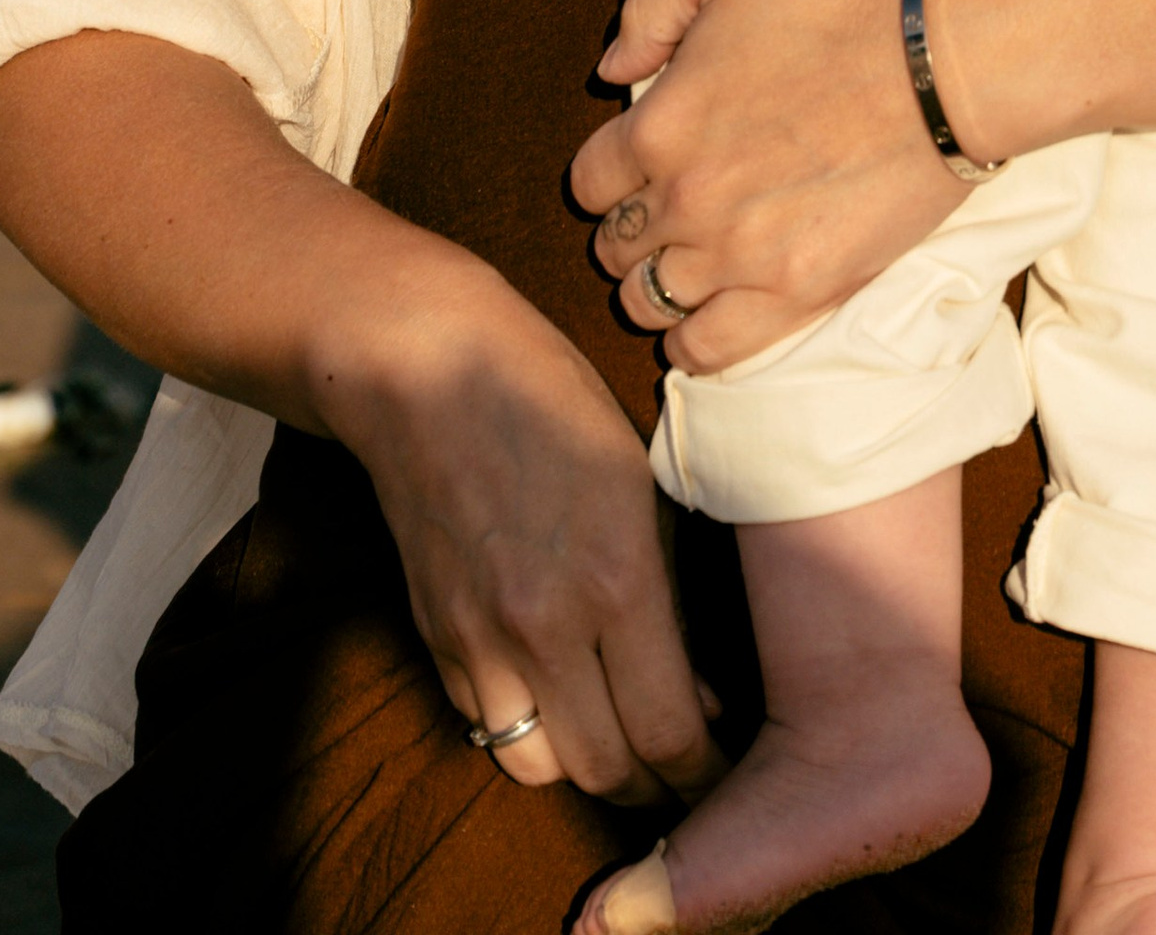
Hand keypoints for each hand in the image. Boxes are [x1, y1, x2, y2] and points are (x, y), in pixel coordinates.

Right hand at [314, 263, 725, 806]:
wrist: (429, 369)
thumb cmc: (552, 400)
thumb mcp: (640, 480)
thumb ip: (671, 591)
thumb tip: (699, 693)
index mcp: (618, 578)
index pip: (670, 729)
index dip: (705, 771)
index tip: (725, 774)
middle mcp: (547, 625)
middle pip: (606, 770)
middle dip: (652, 785)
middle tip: (679, 772)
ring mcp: (482, 639)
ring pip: (539, 766)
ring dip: (582, 764)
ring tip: (615, 738)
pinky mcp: (436, 638)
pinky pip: (486, 725)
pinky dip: (525, 727)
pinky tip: (553, 694)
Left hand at [570, 0, 965, 372]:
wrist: (947, 60)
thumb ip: (652, 10)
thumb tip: (609, 70)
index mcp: (661, 125)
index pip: (590, 181)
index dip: (612, 172)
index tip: (644, 165)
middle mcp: (686, 201)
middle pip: (614, 248)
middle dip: (633, 228)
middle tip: (672, 210)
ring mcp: (739, 256)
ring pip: (649, 303)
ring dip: (659, 284)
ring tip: (693, 262)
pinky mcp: (797, 294)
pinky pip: (708, 351)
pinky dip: (695, 341)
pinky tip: (712, 313)